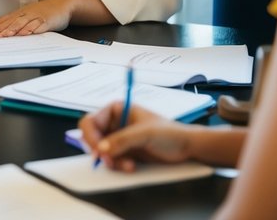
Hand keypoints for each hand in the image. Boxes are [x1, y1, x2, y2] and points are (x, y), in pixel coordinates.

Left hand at [0, 0, 70, 36]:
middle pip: (10, 22)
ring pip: (22, 23)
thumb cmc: (45, 12)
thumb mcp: (30, 16)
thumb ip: (19, 24)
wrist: (63, 4)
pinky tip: (25, 34)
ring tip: (3, 36)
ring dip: (12, 29)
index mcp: (20, 13)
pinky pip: (37, 25)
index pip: (4, 20)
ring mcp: (36, 16)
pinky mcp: (46, 20)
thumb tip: (4, 33)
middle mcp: (26, 14)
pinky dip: (31, 30)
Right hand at [78, 103, 192, 170]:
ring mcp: (118, 139)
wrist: (185, 148)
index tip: (98, 151)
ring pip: (101, 152)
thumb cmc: (168, 133)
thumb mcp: (145, 133)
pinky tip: (131, 166)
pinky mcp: (123, 152)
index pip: (91, 121)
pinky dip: (117, 165)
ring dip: (112, 161)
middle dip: (100, 151)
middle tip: (110, 162)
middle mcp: (114, 123)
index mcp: (116, 110)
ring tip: (129, 165)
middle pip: (92, 137)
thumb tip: (101, 149)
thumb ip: (122, 140)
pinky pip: (111, 160)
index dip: (90, 136)